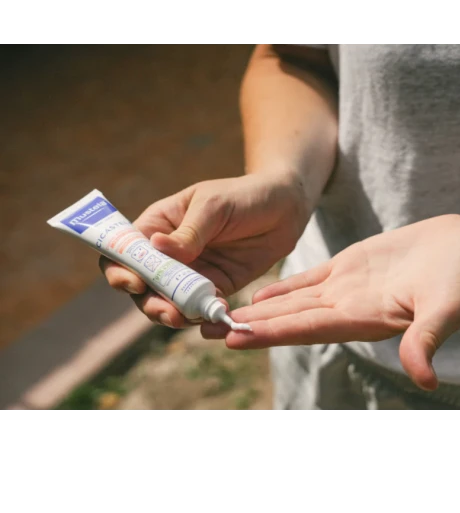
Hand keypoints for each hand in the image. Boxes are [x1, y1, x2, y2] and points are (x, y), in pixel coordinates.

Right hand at [100, 172, 309, 328]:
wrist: (285, 208)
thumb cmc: (244, 196)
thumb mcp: (213, 206)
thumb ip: (189, 232)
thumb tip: (157, 248)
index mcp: (159, 225)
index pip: (125, 249)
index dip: (120, 269)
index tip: (133, 282)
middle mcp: (169, 252)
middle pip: (142, 284)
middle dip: (147, 301)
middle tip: (165, 310)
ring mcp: (191, 272)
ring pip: (168, 301)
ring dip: (170, 314)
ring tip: (184, 318)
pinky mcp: (215, 287)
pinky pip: (199, 307)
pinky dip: (201, 315)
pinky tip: (214, 315)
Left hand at [222, 214, 459, 390]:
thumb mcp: (446, 306)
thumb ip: (427, 337)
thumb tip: (424, 378)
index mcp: (362, 318)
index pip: (304, 327)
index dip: (268, 333)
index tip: (232, 337)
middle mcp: (346, 307)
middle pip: (286, 318)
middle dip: (247, 325)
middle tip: (204, 328)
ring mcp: (345, 288)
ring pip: (291, 300)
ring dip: (256, 309)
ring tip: (222, 312)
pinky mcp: (349, 268)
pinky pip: (307, 280)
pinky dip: (282, 287)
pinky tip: (258, 292)